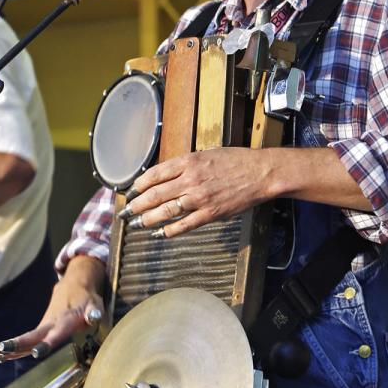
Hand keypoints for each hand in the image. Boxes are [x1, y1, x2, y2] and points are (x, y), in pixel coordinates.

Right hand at [0, 256, 105, 360]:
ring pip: (26, 339)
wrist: (76, 283)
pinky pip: (27, 340)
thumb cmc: (88, 298)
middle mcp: (51, 324)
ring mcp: (45, 325)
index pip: (55, 335)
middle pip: (32, 336)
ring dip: (10, 347)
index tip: (37, 352)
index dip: (47, 344)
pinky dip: (14, 348)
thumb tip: (94, 317)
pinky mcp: (42, 327)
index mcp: (65, 321)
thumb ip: (94, 312)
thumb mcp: (96, 304)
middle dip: (16, 345)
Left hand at [121, 148, 275, 238]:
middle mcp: (190, 180)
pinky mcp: (210, 214)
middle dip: (137, 204)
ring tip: (137, 224)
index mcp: (188, 162)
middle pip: (154, 194)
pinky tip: (159, 233)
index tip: (132, 190)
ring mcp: (199, 198)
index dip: (139, 185)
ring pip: (165, 211)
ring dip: (147, 219)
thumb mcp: (206, 154)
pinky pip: (184, 225)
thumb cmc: (236, 161)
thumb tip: (166, 176)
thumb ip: (186, 165)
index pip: (154, 174)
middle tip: (127, 211)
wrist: (260, 173)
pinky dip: (169, 231)